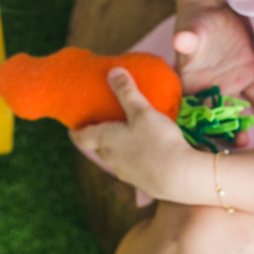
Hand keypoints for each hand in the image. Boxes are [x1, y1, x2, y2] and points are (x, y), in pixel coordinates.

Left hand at [71, 68, 204, 201]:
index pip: (81, 138)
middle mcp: (111, 159)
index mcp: (105, 141)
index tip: (73, 125)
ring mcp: (126, 173)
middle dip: (97, 136)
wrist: (181, 178)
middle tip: (103, 122)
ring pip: (115, 158)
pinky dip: (133, 156)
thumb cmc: (158, 141)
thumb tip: (112, 71)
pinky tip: (148, 150)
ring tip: (126, 134)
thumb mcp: (142, 111)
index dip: (75, 130)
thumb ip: (127, 92)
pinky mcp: (143, 182)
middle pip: (98, 147)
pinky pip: (132, 166)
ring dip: (116, 147)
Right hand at [173, 6, 253, 145]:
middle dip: (216, 136)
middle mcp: (208, 89)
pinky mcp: (247, 73)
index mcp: (189, 84)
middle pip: (212, 118)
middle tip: (224, 150)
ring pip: (234, 111)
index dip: (191, 130)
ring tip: (244, 141)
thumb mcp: (190, 31)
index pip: (188, 112)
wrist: (213, 8)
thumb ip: (186, 41)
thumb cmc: (195, 22)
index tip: (195, 148)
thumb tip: (181, 41)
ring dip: (239, 127)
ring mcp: (229, 83)